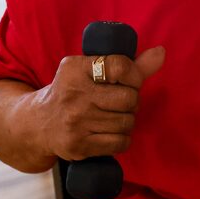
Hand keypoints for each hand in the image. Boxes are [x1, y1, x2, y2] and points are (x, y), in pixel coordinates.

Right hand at [33, 46, 164, 160]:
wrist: (38, 124)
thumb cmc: (75, 91)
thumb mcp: (92, 70)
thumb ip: (129, 64)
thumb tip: (161, 52)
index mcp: (76, 69)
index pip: (121, 67)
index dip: (135, 76)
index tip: (130, 81)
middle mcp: (73, 94)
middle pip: (129, 98)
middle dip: (132, 101)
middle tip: (122, 102)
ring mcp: (75, 122)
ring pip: (127, 122)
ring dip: (128, 120)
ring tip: (115, 116)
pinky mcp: (77, 146)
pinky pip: (120, 143)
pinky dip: (122, 138)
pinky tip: (111, 132)